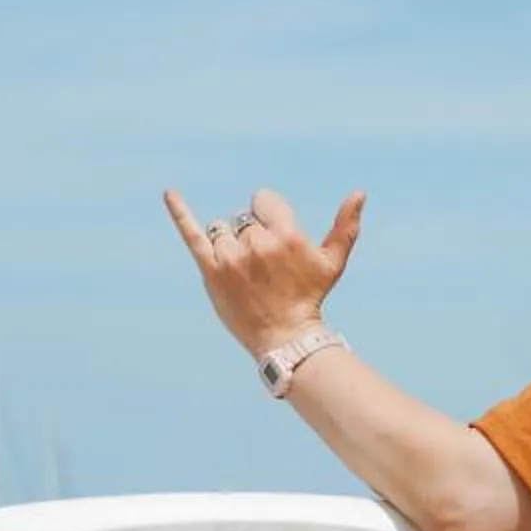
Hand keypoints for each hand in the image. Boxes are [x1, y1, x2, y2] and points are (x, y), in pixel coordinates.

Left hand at [163, 184, 365, 356]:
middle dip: (252, 237)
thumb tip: (360, 192)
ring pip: (222, 230)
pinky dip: (180, 213)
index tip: (275, 244)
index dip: (268, 218)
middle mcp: (257, 243)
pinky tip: (170, 194)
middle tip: (263, 270)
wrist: (285, 337)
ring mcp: (232, 256)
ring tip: (244, 273)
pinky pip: (192, 234)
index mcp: (285, 235)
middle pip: (243, 220)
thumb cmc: (310, 298)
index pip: (263, 201)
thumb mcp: (332, 262)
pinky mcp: (211, 271)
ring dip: (230, 244)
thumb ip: (346, 226)